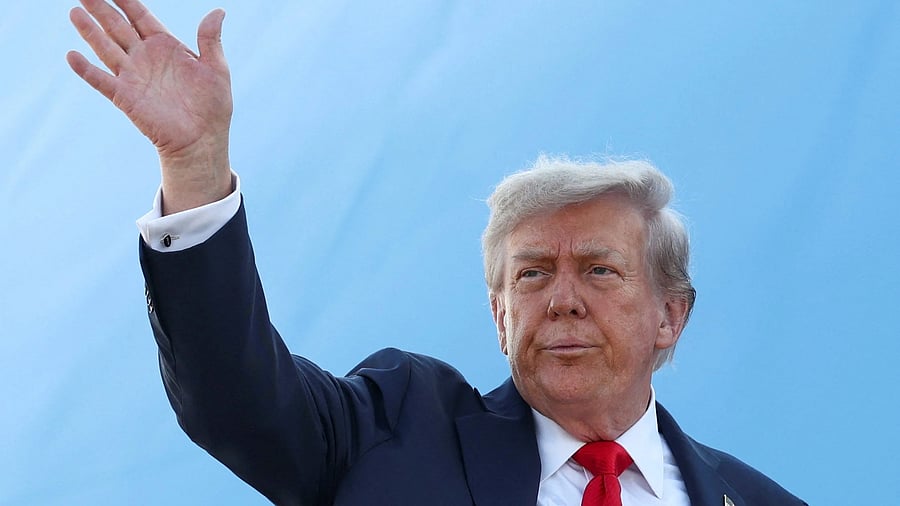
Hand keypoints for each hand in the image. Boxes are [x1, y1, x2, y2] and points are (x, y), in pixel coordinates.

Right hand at [67, 0, 232, 213]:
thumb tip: (218, 11)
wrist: (202, 140)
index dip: (126, 0)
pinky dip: (86, 69)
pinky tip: (72, 55)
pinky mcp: (125, 97)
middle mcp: (144, 58)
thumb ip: (210, 39)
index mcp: (165, 46)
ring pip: (106, 48)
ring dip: (90, 31)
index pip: (140, 16)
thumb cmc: (212, 106)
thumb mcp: (216, 69)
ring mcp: (133, 76)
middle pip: (117, 27)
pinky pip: (101, 80)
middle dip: (102, 8)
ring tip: (75, 12)